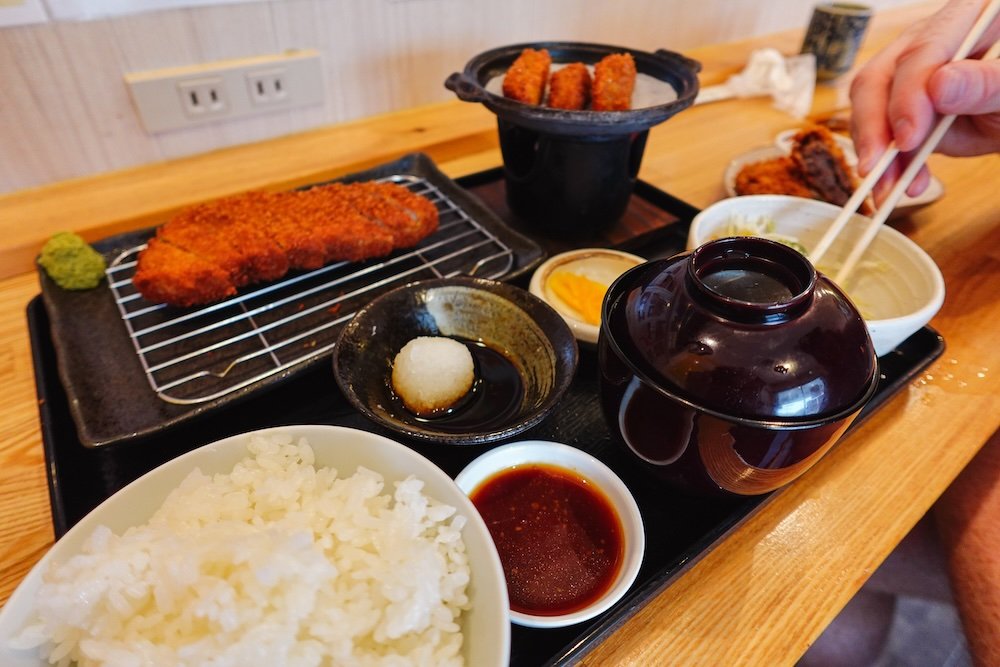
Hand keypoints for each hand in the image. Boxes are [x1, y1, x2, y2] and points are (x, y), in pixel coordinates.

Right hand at [849, 0, 999, 199]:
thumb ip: (986, 83)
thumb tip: (938, 86)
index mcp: (966, 18)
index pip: (922, 50)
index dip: (908, 95)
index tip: (908, 139)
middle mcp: (930, 41)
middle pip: (880, 77)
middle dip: (875, 128)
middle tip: (876, 168)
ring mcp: (912, 75)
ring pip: (871, 108)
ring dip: (875, 154)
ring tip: (888, 190)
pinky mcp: (906, 108)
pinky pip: (884, 134)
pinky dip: (889, 164)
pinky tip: (901, 185)